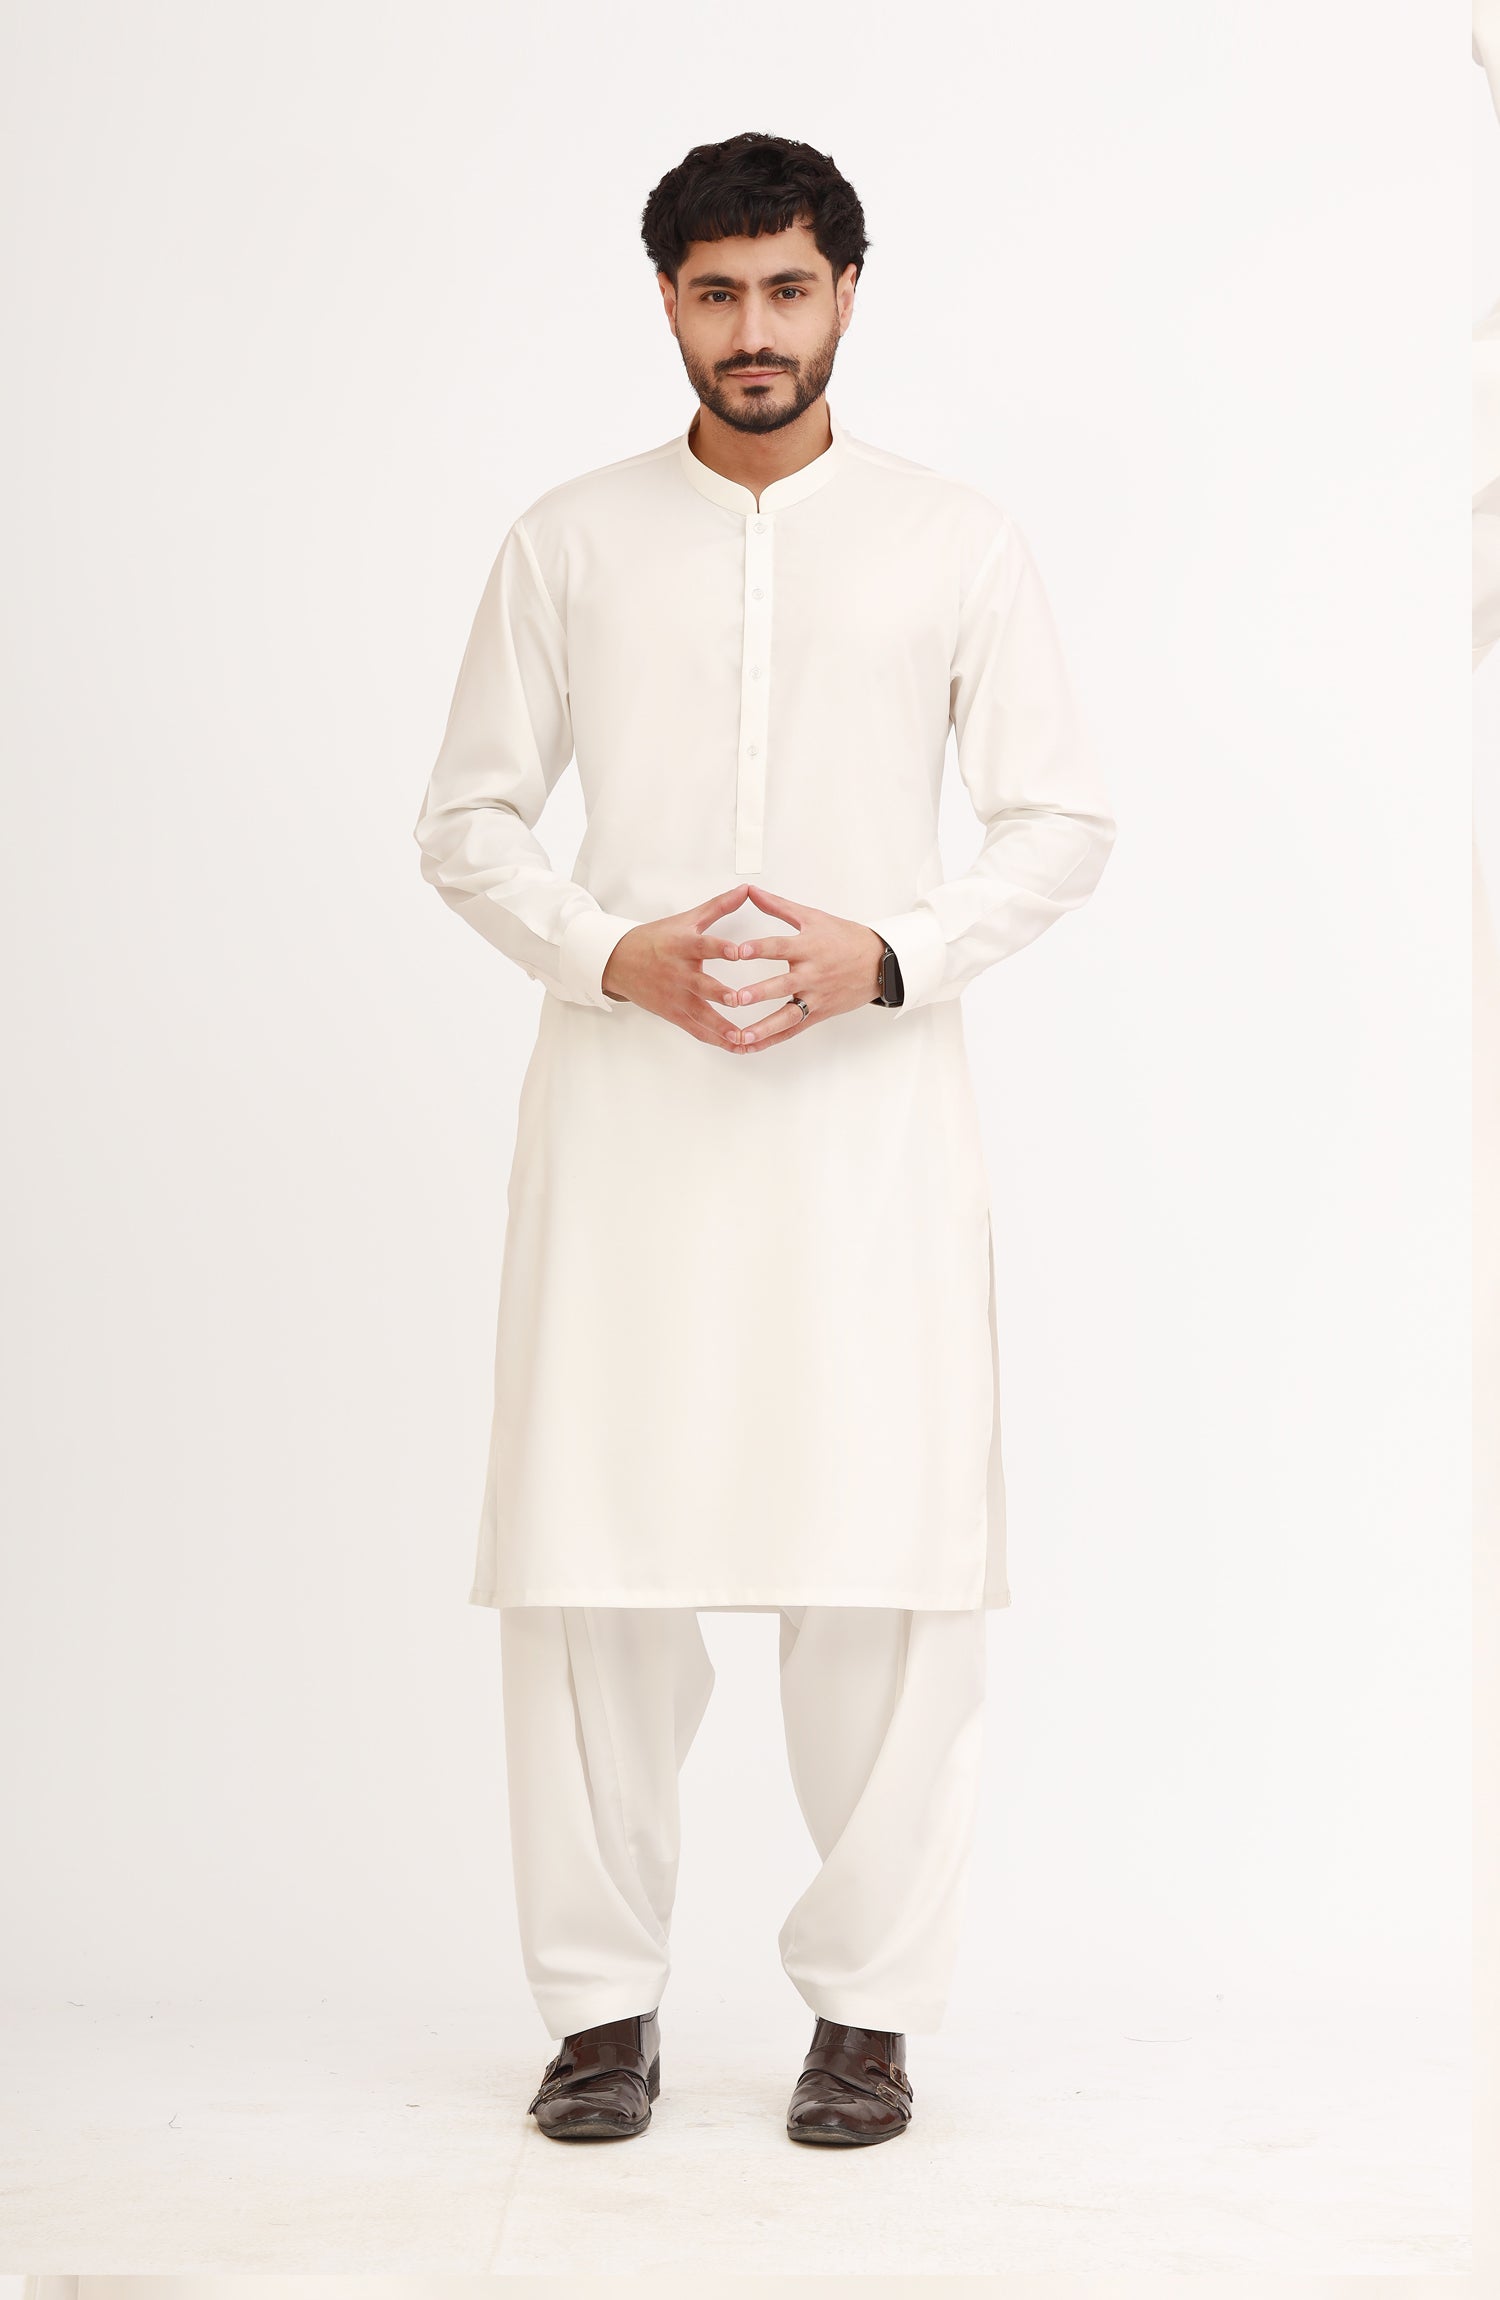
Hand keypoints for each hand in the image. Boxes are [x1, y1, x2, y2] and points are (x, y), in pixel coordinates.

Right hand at [600, 883, 765, 1049]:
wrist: (618, 962)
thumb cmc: (656, 939)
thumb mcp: (686, 920)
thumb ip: (719, 906)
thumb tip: (746, 889)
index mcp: (683, 946)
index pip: (704, 946)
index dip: (721, 948)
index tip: (738, 951)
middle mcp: (679, 973)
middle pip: (701, 985)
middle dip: (720, 994)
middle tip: (740, 1000)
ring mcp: (675, 996)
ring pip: (700, 1014)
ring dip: (721, 1027)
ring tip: (743, 1038)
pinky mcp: (672, 1013)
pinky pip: (695, 1030)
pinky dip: (715, 1039)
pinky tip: (735, 1047)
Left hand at [712, 884, 885, 1052]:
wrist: (879, 963)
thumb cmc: (845, 939)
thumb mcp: (812, 917)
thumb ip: (778, 906)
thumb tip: (752, 891)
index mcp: (809, 947)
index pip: (780, 947)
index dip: (759, 949)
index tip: (738, 951)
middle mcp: (812, 974)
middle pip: (783, 985)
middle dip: (759, 993)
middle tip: (737, 998)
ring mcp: (815, 997)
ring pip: (788, 1015)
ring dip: (764, 1027)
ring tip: (742, 1036)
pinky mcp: (818, 1013)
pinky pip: (793, 1029)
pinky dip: (772, 1039)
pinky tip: (750, 1046)